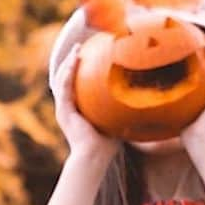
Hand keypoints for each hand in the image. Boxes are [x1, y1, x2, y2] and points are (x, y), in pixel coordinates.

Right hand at [53, 43, 118, 164]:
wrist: (94, 158)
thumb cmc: (106, 145)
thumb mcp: (115, 120)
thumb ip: (122, 108)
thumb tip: (143, 97)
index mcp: (76, 110)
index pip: (73, 86)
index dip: (77, 70)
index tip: (86, 55)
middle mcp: (67, 108)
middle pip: (64, 78)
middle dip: (70, 61)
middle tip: (80, 46)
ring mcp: (63, 109)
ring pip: (61, 79)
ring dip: (68, 61)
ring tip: (77, 47)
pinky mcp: (64, 110)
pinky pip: (65, 86)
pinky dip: (69, 71)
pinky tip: (76, 57)